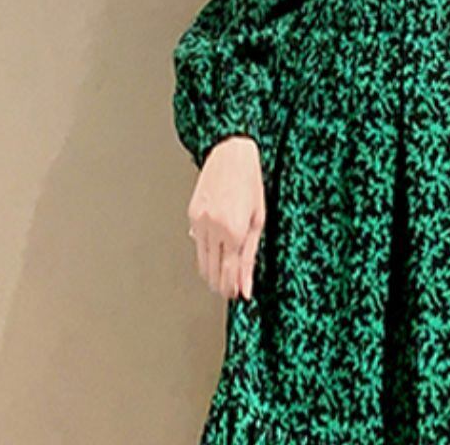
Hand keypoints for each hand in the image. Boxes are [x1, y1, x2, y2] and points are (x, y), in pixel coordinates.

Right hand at [187, 134, 265, 299]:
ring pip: (201, 260)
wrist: (231, 154)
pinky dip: (205, 251)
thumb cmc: (250, 182)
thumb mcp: (258, 220)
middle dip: (220, 284)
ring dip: (211, 272)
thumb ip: (250, 257)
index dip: (231, 288)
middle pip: (212, 271)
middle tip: (228, 289)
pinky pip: (197, 242)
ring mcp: (199, 220)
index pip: (228, 273)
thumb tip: (246, 287)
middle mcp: (214, 227)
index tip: (234, 295)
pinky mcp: (191, 214)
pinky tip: (215, 250)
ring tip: (221, 275)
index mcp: (234, 230)